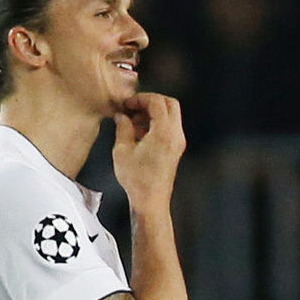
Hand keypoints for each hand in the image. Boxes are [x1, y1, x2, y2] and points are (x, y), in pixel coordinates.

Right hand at [112, 92, 185, 210]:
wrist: (151, 201)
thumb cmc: (137, 179)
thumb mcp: (122, 150)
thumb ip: (123, 127)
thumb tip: (121, 116)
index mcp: (164, 133)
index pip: (157, 102)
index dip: (140, 99)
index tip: (127, 105)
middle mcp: (175, 136)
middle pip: (169, 104)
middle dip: (150, 102)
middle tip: (133, 108)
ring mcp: (178, 143)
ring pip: (171, 115)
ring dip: (153, 113)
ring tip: (133, 123)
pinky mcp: (176, 149)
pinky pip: (169, 127)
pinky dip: (157, 124)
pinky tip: (140, 133)